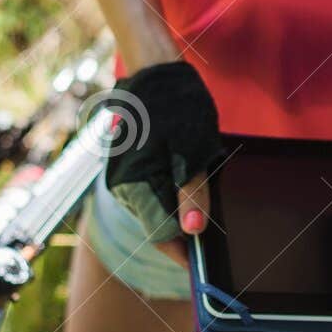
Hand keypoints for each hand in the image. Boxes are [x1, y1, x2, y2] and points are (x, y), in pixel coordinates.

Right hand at [101, 59, 221, 267]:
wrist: (153, 72)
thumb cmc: (177, 109)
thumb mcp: (193, 152)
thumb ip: (192, 194)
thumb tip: (194, 230)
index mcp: (138, 186)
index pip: (162, 238)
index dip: (186, 250)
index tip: (205, 259)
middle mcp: (123, 188)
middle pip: (157, 226)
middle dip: (183, 224)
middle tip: (210, 212)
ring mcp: (121, 178)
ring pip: (154, 209)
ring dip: (176, 204)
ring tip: (195, 175)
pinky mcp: (125, 169)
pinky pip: (148, 191)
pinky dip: (167, 189)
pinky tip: (181, 168)